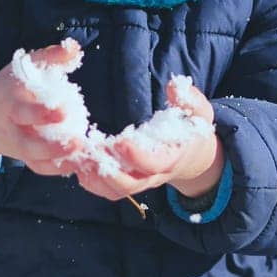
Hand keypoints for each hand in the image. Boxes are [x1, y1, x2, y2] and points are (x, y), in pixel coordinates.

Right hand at [0, 42, 85, 174]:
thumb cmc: (9, 86)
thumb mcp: (23, 67)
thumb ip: (50, 56)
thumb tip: (75, 48)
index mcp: (10, 101)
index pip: (23, 109)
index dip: (42, 112)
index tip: (64, 110)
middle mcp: (11, 126)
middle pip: (27, 142)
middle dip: (51, 145)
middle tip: (77, 141)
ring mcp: (16, 144)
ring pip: (33, 157)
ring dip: (57, 158)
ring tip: (80, 153)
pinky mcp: (22, 156)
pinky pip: (37, 166)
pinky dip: (56, 168)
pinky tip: (76, 163)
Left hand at [74, 79, 222, 201]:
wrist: (191, 157)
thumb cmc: (192, 130)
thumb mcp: (199, 114)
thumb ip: (190, 100)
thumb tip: (173, 86)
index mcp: (171, 158)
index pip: (153, 164)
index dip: (136, 155)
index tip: (118, 141)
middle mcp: (154, 176)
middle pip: (129, 184)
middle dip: (108, 170)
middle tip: (89, 150)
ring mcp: (139, 182)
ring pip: (115, 190)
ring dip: (94, 176)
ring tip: (78, 157)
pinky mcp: (127, 182)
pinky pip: (108, 190)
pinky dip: (91, 182)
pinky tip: (77, 164)